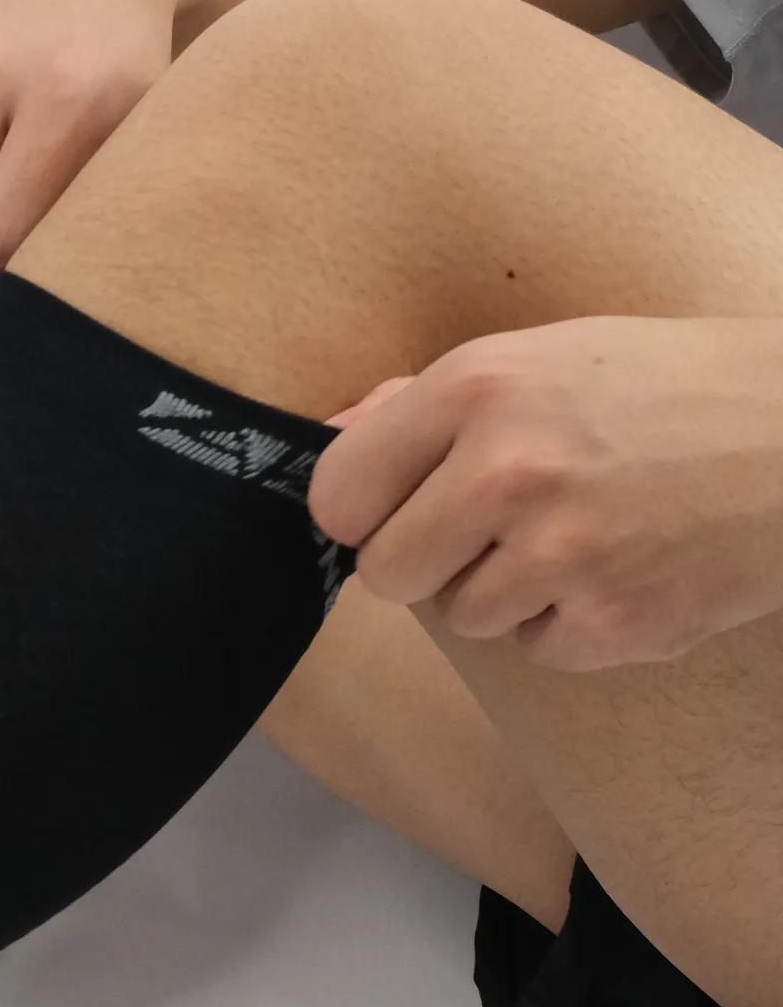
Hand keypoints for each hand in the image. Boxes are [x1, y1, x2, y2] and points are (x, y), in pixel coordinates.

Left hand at [309, 315, 782, 669]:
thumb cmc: (674, 388)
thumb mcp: (545, 357)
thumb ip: (423, 404)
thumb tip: (331, 440)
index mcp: (477, 389)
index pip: (337, 495)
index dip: (367, 510)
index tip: (399, 507)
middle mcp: (508, 470)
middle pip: (387, 573)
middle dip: (430, 560)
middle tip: (495, 530)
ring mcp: (562, 554)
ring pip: (464, 617)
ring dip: (510, 590)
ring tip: (583, 536)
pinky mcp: (615, 623)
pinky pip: (539, 649)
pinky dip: (576, 623)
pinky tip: (628, 568)